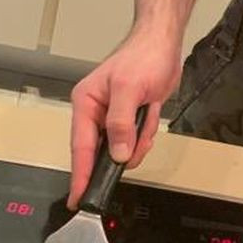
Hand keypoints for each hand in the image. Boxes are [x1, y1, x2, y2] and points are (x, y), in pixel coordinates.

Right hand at [68, 27, 181, 207]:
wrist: (164, 44)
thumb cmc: (142, 57)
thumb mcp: (129, 88)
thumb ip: (120, 123)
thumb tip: (118, 154)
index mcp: (85, 103)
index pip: (80, 147)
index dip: (80, 175)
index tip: (78, 198)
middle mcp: (96, 113)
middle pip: (102, 152)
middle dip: (122, 151)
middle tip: (135, 143)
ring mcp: (114, 119)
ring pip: (124, 150)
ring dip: (139, 138)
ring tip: (146, 112)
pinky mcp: (130, 120)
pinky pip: (138, 141)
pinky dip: (147, 132)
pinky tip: (150, 112)